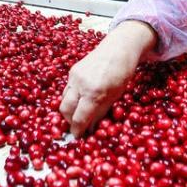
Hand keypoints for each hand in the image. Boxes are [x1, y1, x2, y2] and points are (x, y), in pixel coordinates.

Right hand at [59, 21, 157, 136]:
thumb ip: (100, 113)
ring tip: (78, 114)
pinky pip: (67, 90)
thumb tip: (90, 128)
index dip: (77, 130)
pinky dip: (70, 98)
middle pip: (65, 110)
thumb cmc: (122, 73)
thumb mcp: (115, 96)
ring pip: (63, 100)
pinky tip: (79, 100)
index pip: (79, 118)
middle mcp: (80, 84)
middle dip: (69, 121)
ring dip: (68, 110)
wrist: (118, 49)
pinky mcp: (72, 71)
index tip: (78, 137)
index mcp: (94, 93)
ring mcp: (74, 77)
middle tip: (77, 126)